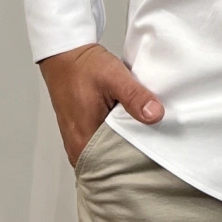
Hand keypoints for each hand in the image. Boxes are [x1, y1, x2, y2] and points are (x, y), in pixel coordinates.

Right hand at [38, 42, 164, 166]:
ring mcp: (77, 141)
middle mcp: (78, 148)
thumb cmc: (83, 67)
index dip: (137, 160)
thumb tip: (155, 114)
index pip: (115, 166)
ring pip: (107, 153)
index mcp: (84, 142)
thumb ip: (135, 96)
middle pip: (111, 162)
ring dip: (123, 143)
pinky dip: (115, 136)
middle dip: (132, 154)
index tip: (156, 151)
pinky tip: (128, 125)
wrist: (65, 55)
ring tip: (143, 133)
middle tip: (154, 142)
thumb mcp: (114, 77)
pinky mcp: (80, 133)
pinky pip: (101, 143)